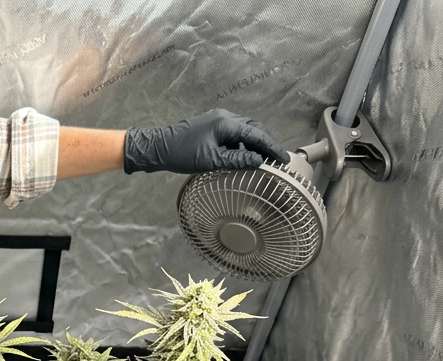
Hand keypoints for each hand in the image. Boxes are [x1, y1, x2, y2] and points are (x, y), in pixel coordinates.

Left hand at [123, 109, 287, 174]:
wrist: (157, 148)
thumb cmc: (181, 154)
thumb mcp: (212, 161)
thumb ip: (238, 161)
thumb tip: (259, 161)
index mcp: (226, 123)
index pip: (257, 135)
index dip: (272, 148)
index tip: (284, 160)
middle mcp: (225, 117)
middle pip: (254, 129)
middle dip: (267, 144)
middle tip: (277, 160)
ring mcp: (217, 120)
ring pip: (244, 131)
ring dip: (254, 144)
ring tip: (263, 160)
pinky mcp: (211, 126)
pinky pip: (233, 133)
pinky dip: (242, 144)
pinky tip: (243, 157)